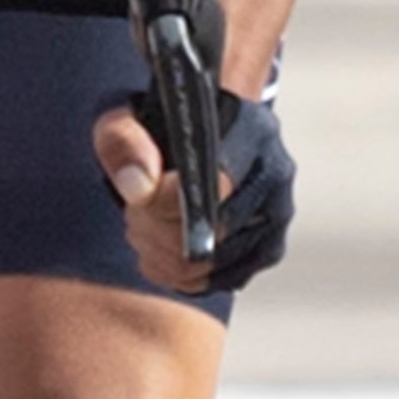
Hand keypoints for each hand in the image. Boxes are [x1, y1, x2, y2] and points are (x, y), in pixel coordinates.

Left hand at [90, 91, 294, 295]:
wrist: (200, 132)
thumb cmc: (163, 125)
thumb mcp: (128, 115)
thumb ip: (122, 141)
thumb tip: (140, 188)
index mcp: (251, 129)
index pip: (213, 185)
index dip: (164, 202)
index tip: (136, 198)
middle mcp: (275, 173)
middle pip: (213, 234)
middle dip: (157, 231)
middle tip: (133, 215)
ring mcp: (276, 216)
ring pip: (212, 266)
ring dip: (163, 255)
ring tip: (145, 228)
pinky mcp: (267, 249)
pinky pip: (218, 283)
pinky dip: (180, 276)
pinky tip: (160, 249)